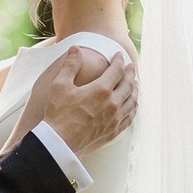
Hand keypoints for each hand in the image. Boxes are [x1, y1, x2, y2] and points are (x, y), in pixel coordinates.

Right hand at [16, 45, 137, 156]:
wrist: (59, 144)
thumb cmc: (58, 114)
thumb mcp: (60, 85)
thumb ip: (70, 65)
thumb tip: (75, 49)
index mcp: (101, 90)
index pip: (116, 70)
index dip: (119, 60)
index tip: (119, 55)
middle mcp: (112, 104)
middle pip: (128, 84)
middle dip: (130, 73)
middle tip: (131, 67)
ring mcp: (114, 120)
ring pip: (132, 101)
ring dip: (135, 90)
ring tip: (135, 84)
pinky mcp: (113, 132)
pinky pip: (129, 118)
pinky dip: (133, 108)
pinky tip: (133, 106)